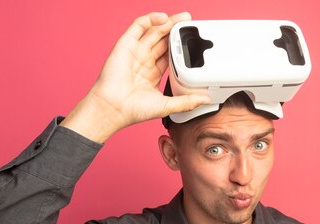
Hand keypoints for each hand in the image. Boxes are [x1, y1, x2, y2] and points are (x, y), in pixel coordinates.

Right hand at [61, 12, 209, 142]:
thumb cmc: (133, 110)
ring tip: (182, 17)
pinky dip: (150, 19)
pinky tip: (163, 18)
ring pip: (154, 31)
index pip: (169, 54)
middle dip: (176, 30)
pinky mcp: (125, 45)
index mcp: (152, 73)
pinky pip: (138, 26)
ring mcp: (135, 52)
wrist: (114, 108)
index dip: (180, 47)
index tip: (193, 42)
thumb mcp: (167, 105)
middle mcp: (143, 61)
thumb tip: (205, 101)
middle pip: (163, 40)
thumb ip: (186, 102)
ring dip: (168, 23)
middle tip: (190, 22)